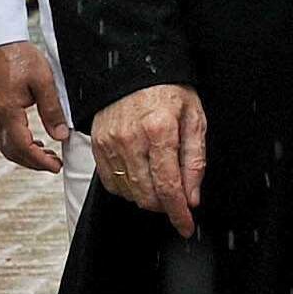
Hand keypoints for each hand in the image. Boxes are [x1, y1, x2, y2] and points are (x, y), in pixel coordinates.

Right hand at [0, 40, 73, 173]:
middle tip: (52, 164)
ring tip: (45, 154)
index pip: (23, 147)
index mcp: (7, 110)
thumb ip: (52, 110)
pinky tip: (29, 139)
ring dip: (24, 154)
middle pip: (11, 152)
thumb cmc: (16, 54)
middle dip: (33, 162)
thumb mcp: (43, 80)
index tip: (55, 166)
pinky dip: (15, 143)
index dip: (40, 161)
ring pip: (4, 145)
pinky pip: (0, 134)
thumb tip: (61, 134)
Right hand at [89, 83, 207, 236]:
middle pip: (147, 195)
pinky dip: (128, 188)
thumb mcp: (194, 118)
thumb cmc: (167, 90)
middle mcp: (131, 139)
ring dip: (147, 197)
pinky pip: (111, 183)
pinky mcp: (98, 146)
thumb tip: (192, 196)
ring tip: (159, 181)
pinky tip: (140, 175)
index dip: (178, 213)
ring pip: (129, 192)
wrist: (134, 69)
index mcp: (159, 131)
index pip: (169, 186)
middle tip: (176, 199)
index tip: (185, 225)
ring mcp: (110, 143)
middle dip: (165, 206)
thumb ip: (195, 160)